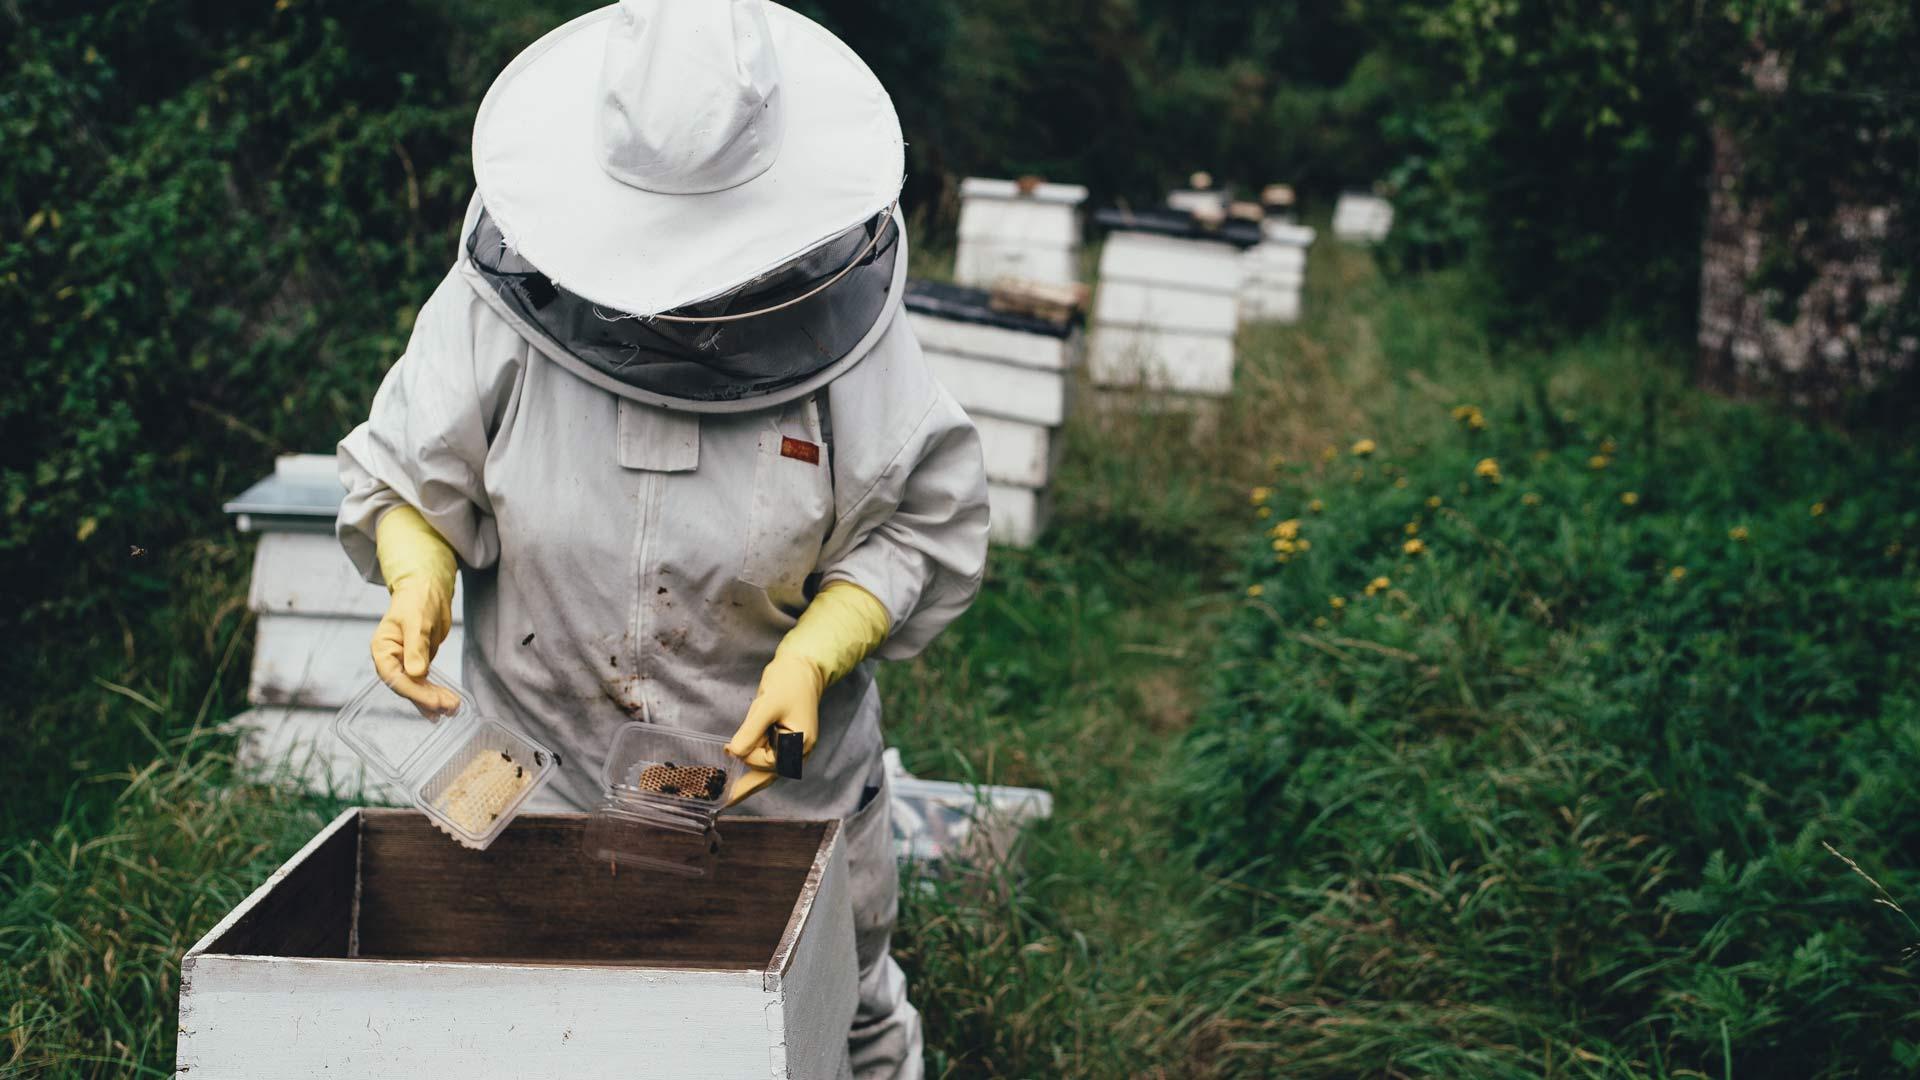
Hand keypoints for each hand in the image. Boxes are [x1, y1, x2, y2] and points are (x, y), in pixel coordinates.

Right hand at [371, 579, 458, 715]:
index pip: (394, 677)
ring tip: (452, 710)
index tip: (434, 701)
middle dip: (427, 698)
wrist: (427, 591)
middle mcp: (390, 659)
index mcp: (382, 648)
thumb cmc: (417, 600)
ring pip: (416, 688)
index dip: (414, 691)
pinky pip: (424, 684)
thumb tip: (416, 673)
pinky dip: (434, 694)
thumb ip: (416, 647)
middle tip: (449, 707)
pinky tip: (445, 707)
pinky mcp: (417, 664)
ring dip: (433, 700)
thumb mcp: (417, 621)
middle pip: (406, 686)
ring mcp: (403, 663)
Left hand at [724, 653, 823, 805]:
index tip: (729, 748)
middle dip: (747, 782)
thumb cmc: (788, 683)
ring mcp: (793, 748)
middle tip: (725, 800)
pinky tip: (738, 771)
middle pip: (769, 774)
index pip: (767, 762)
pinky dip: (752, 762)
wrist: (801, 668)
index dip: (747, 755)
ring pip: (767, 769)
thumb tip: (734, 753)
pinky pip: (768, 759)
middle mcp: (799, 751)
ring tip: (729, 781)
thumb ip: (750, 732)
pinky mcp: (785, 742)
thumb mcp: (766, 706)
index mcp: (800, 744)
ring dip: (748, 769)